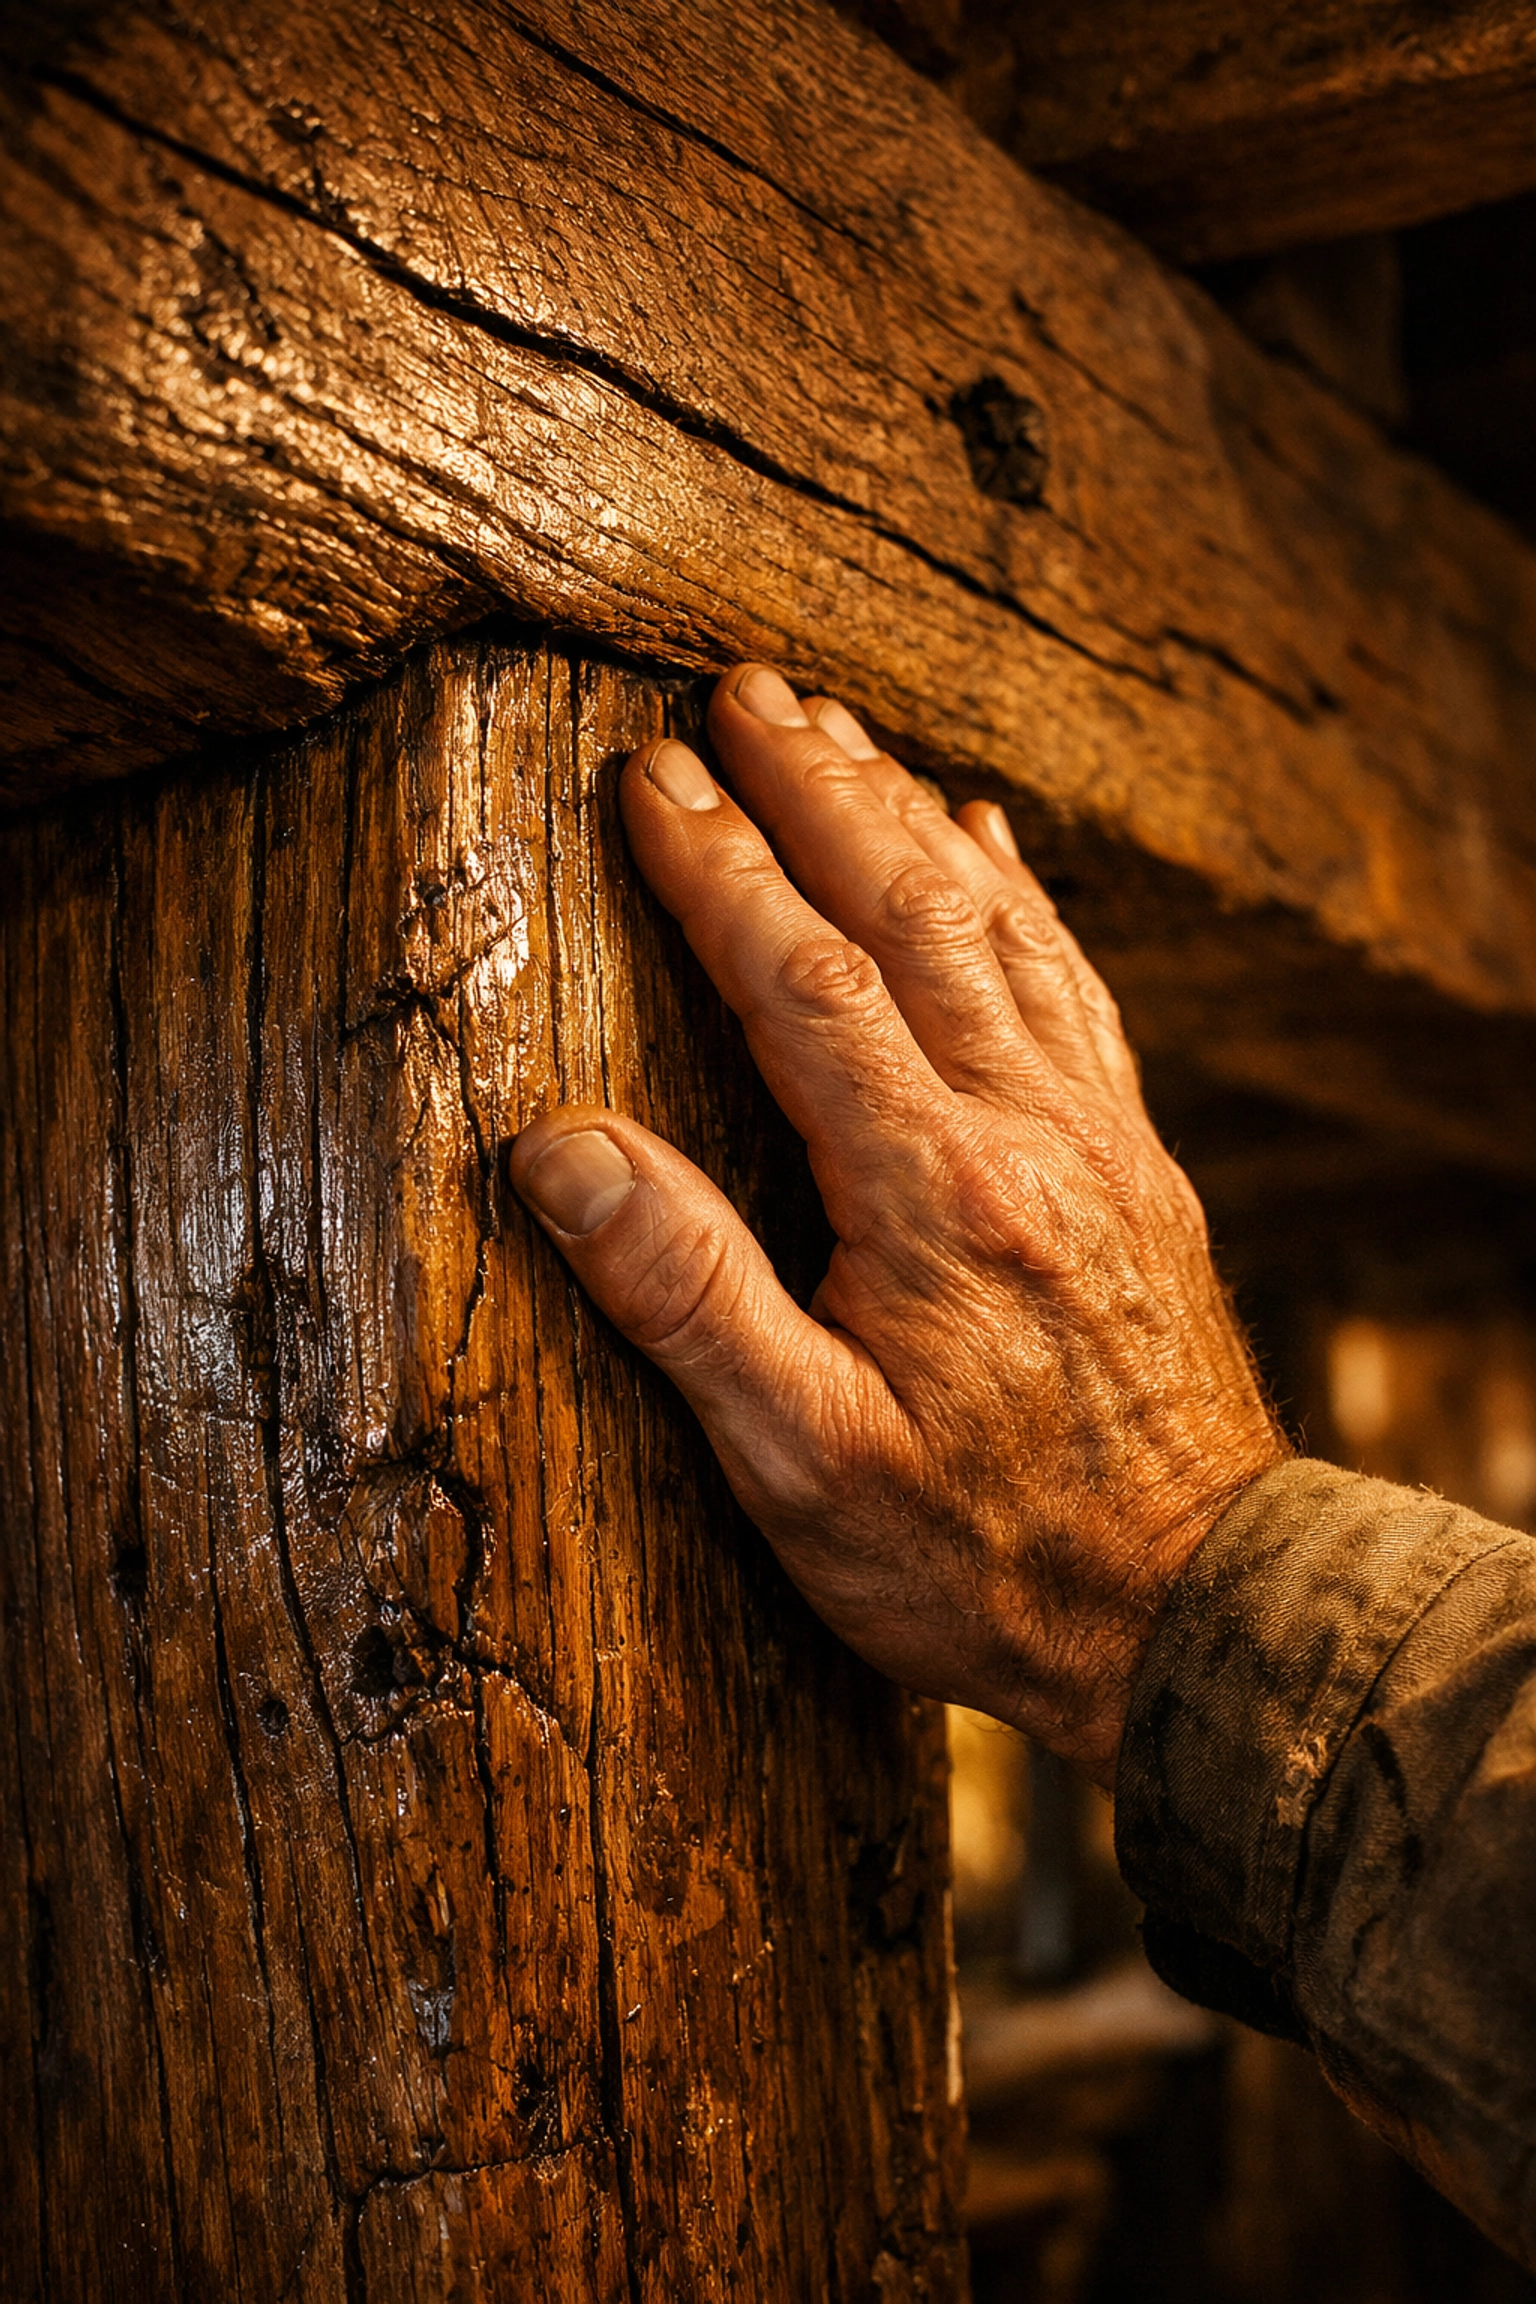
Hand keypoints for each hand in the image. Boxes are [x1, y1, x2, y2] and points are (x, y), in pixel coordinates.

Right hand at [510, 665, 1284, 1783]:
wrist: (1195, 1602)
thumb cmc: (982, 1553)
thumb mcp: (802, 1464)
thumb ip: (685, 1296)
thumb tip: (561, 1150)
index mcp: (930, 1194)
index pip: (805, 980)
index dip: (720, 868)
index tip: (649, 774)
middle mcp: (1026, 1133)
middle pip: (909, 913)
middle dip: (818, 790)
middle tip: (742, 690)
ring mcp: (1096, 1137)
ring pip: (997, 929)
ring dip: (911, 817)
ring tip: (841, 732)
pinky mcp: (1136, 1162)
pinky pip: (1076, 988)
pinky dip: (1026, 898)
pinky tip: (994, 841)